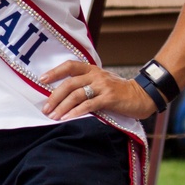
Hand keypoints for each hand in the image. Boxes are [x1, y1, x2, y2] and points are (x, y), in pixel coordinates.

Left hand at [41, 59, 156, 121]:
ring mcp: (103, 86)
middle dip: (55, 96)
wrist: (142, 96)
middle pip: (70, 83)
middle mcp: (96, 75)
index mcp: (92, 69)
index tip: (41, 79)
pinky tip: (68, 118)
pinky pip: (89, 105)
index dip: (55, 72)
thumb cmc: (119, 91)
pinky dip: (76, 112)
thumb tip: (62, 94)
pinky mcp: (110, 98)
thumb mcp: (101, 82)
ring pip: (77, 95)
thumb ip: (85, 84)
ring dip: (62, 106)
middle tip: (45, 108)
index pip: (70, 66)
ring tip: (53, 116)